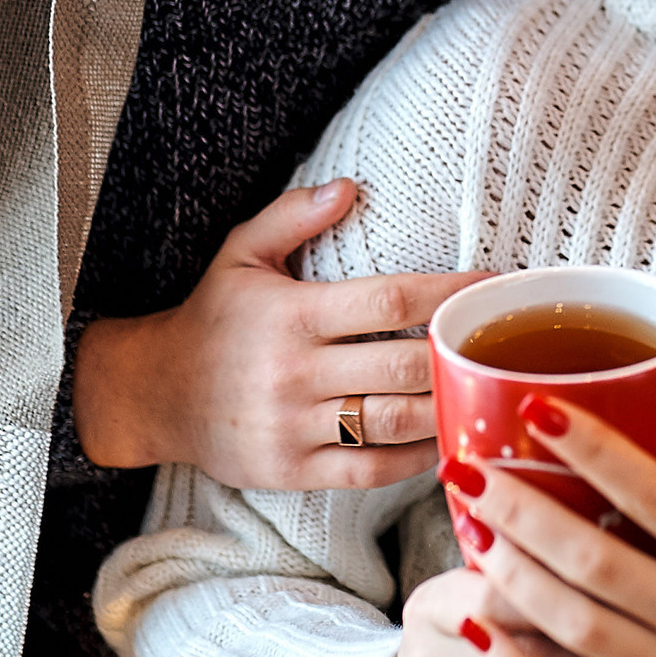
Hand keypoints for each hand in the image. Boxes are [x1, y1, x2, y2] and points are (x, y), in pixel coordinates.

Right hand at [71, 178, 489, 488]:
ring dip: (446, 407)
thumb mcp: (241, 253)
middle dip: (459, 354)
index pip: (388, 302)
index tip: (491, 286)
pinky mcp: (291, 470)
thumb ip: (293, 215)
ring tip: (486, 389)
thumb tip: (350, 186)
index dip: (447, 294)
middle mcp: (295, 372)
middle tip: (502, 344)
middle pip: (402, 366)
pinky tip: (444, 438)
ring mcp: (293, 427)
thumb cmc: (212, 317)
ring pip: (392, 423)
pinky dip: (414, 458)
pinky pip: (368, 470)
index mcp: (292, 314)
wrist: (153, 394)